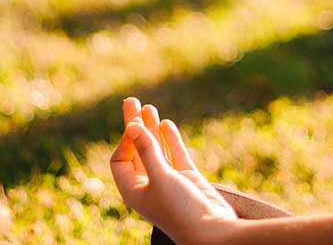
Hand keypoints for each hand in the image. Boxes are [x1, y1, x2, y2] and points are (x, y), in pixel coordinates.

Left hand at [111, 98, 237, 244]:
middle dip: (133, 125)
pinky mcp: (187, 177)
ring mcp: (168, 180)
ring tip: (149, 106)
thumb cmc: (180, 209)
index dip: (125, 139)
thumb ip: (146, 150)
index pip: (120, 158)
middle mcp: (148, 185)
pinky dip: (170, 139)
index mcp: (133, 191)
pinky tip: (165, 124)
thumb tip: (131, 125)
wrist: (212, 231)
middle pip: (135, 150)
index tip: (134, 123)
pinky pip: (174, 154)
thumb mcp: (160, 177)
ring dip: (151, 128)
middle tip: (131, 100)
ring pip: (156, 149)